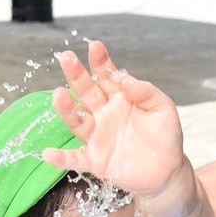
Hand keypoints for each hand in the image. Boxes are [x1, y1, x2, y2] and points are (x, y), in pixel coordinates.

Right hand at [45, 40, 187, 197]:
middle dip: (77, 75)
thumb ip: (146, 92)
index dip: (101, 62)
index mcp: (120, 98)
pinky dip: (61, 158)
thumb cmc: (166, 136)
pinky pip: (75, 159)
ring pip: (78, 121)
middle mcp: (104, 114)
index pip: (107, 76)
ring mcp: (97, 136)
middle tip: (67, 58)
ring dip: (66, 109)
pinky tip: (48, 153)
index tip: (96, 47)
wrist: (167, 170)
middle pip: (86, 92)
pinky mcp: (95, 160)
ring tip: (58, 95)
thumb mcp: (163, 109)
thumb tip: (126, 79)